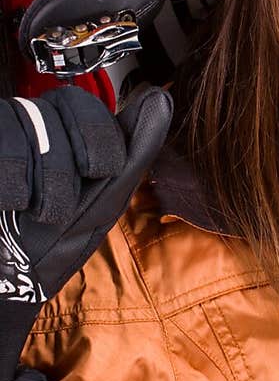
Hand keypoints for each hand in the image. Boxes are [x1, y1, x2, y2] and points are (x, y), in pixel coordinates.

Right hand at [0, 85, 171, 380]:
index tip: (95, 177)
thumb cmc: (53, 243)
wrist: (6, 284)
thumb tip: (161, 96)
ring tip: (32, 212)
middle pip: (63, 103)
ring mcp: (1, 127)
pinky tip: (8, 203)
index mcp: (64, 126)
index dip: (99, 141)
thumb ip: (134, 148)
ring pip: (28, 116)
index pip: (86, 101)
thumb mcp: (105, 198)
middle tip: (60, 207)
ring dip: (44, 180)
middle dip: (74, 164)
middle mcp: (27, 117)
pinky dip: (10, 181)